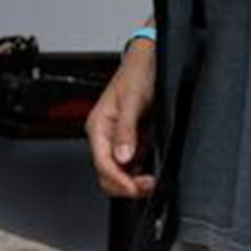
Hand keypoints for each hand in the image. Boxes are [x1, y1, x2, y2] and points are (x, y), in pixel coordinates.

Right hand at [87, 40, 156, 198]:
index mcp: (98, 125)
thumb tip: (122, 157)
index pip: (102, 163)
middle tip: (149, 184)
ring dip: (133, 182)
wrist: (147, 63)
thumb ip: (126, 129)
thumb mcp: (133, 100)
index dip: (119, 180)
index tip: (137, 188)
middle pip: (106, 174)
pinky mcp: (127, 141)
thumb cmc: (136, 75)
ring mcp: (115, 140)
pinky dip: (138, 174)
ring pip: (117, 173)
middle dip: (126, 185)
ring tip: (152, 180)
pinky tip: (151, 171)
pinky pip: (128, 167)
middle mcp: (104, 135)